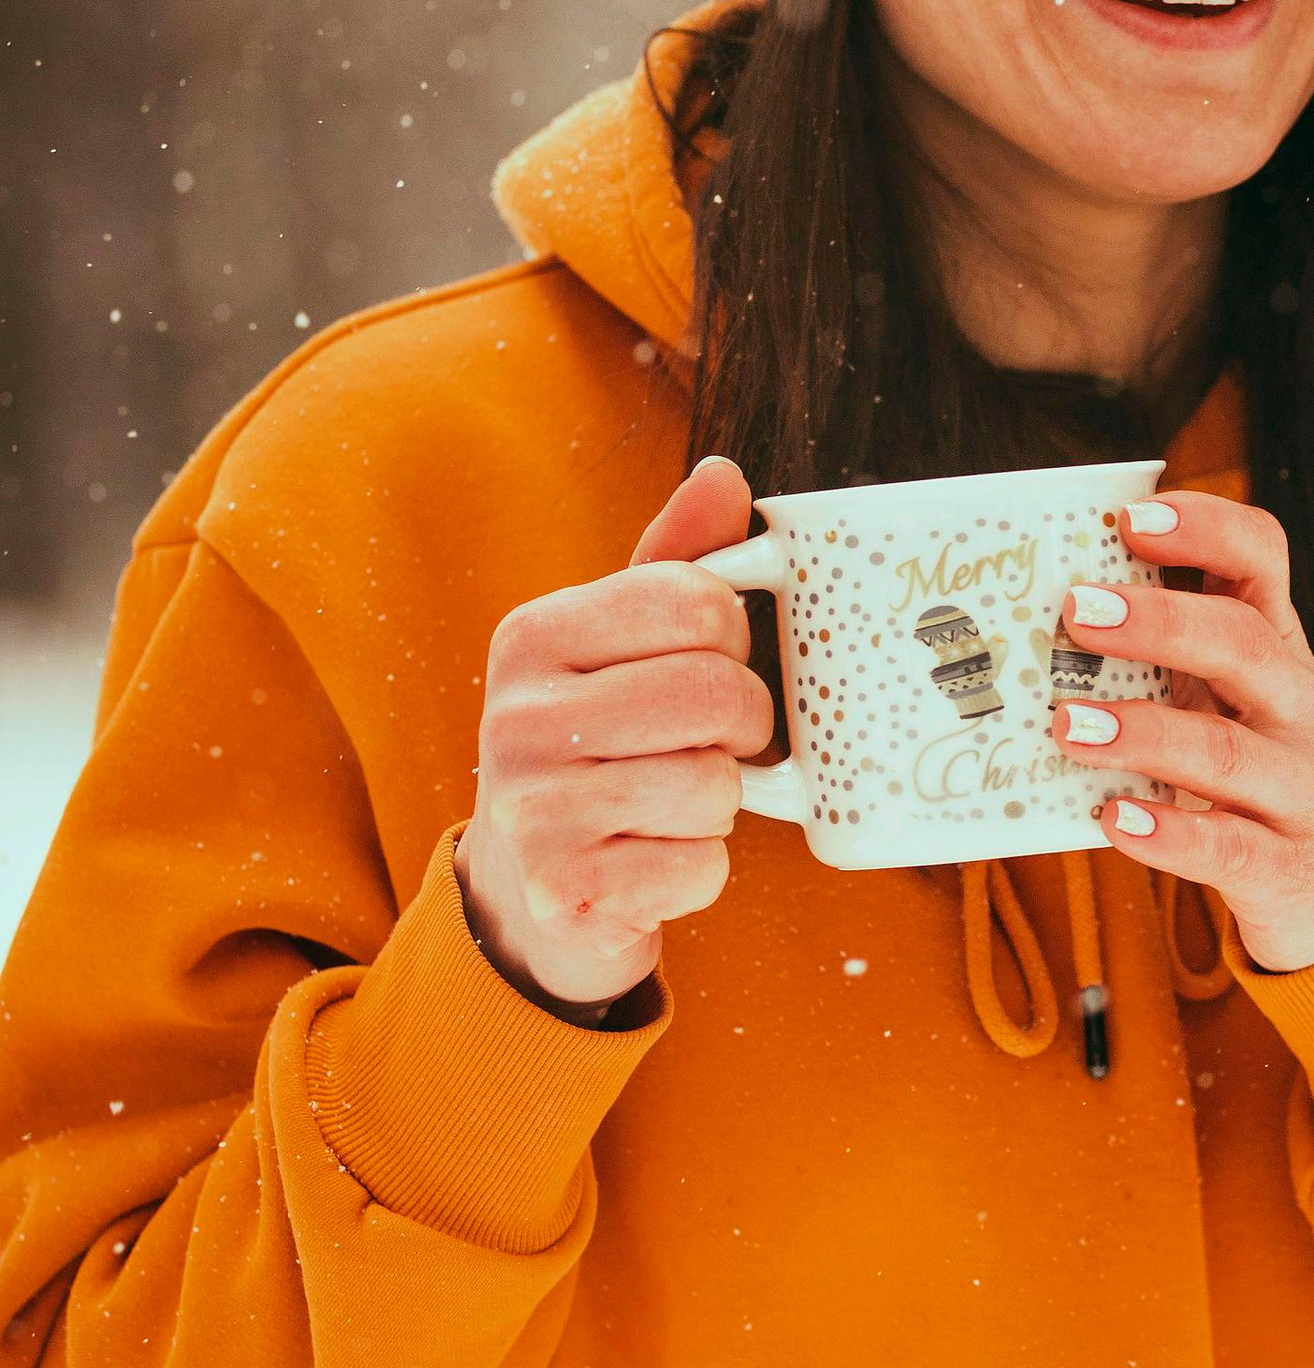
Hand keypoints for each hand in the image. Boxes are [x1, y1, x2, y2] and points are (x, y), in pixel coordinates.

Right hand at [456, 457, 771, 1012]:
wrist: (533, 889)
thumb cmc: (599, 744)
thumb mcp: (622, 645)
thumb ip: (676, 562)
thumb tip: (723, 475)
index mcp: (534, 635)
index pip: (695, 601)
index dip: (733, 636)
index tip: (710, 661)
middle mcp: (518, 717)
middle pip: (717, 695)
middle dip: (741, 726)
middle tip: (707, 741)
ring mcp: (533, 810)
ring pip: (716, 787)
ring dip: (719, 804)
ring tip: (669, 802)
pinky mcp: (564, 891)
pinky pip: (700, 869)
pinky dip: (699, 871)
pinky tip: (650, 859)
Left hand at [1050, 492, 1313, 973]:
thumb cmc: (1265, 768)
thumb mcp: (1237, 696)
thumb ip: (1166, 655)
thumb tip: (1031, 613)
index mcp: (1276, 648)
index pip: (1260, 559)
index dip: (1205, 529)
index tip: (1133, 517)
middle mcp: (1297, 707)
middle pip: (1243, 644)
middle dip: (1160, 621)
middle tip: (1077, 611)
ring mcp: (1300, 789)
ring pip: (1227, 751)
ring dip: (1142, 732)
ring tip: (1067, 725)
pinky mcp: (1287, 868)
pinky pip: (1228, 848)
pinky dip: (1168, 834)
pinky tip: (1112, 819)